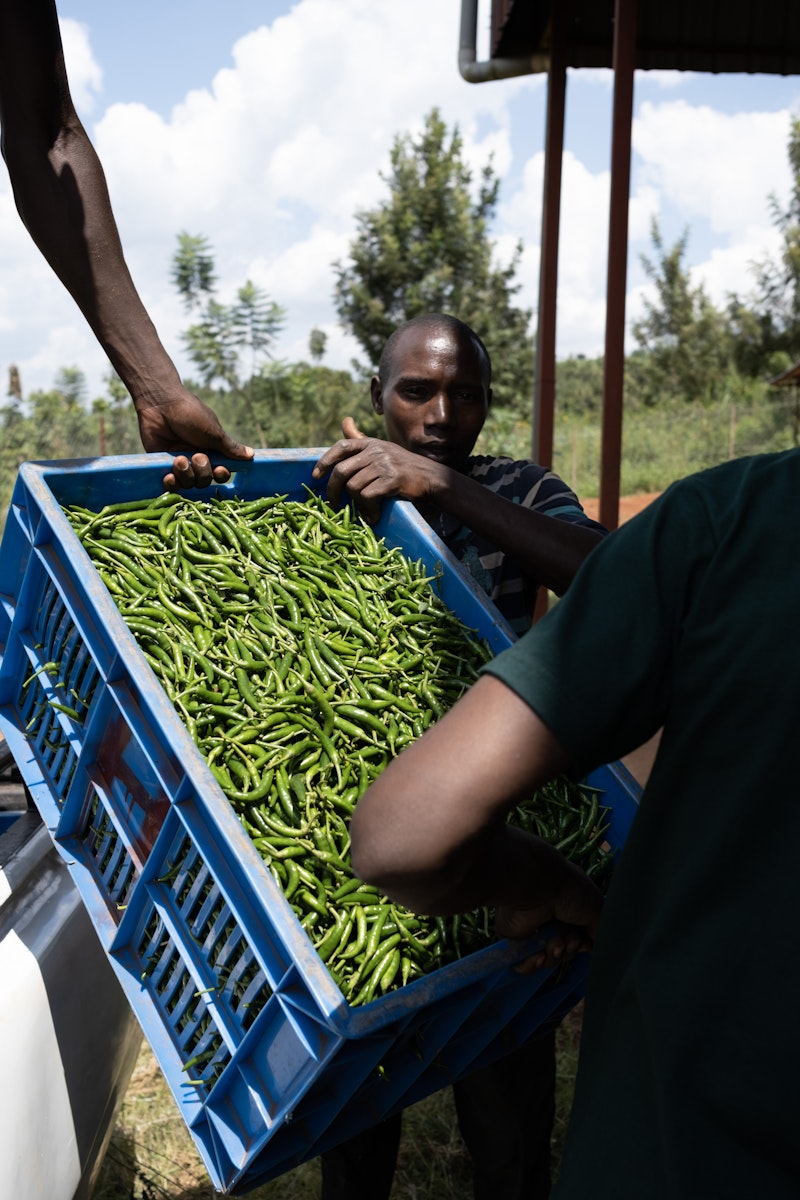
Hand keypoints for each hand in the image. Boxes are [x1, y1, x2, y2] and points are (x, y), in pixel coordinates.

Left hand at [135, 386, 254, 489]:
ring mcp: (177, 464)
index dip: (220, 475)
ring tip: (179, 459)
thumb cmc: (191, 414)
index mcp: (210, 451)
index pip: (220, 473)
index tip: (219, 469)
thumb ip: (231, 447)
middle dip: (202, 472)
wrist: (161, 404)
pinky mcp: (160, 465)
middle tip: (197, 456)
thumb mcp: (214, 432)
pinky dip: (171, 483)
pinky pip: (169, 484)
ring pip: (187, 484)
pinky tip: (169, 475)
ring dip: (185, 474)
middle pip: (204, 481)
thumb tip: (252, 455)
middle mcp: (195, 460)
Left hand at [312, 416, 441, 522]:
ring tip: (363, 511)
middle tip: (333, 504)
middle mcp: (376, 451)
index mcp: (371, 443)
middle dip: (333, 490)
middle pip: (342, 471)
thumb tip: (345, 421)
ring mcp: (384, 464)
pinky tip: (373, 516)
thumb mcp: (382, 449)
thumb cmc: (403, 466)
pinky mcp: (392, 479)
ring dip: (356, 504)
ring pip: (354, 487)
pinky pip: (368, 497)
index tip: (315, 476)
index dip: (325, 461)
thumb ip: (361, 439)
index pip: (341, 447)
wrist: (431, 478)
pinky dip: (368, 510)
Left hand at [495, 867, 602, 974]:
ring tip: (554, 943)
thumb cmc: (569, 891)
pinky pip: (526, 964)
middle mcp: (552, 920)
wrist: (537, 886)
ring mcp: (534, 930)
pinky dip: (533, 964)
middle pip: (566, 951)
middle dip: (570, 949)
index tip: (585, 943)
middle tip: (569, 940)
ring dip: (555, 955)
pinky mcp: (516, 940)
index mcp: (571, 910)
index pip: (580, 938)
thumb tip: (595, 946)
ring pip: (548, 959)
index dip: (584, 944)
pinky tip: (538, 956)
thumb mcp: (597, 908)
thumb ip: (600, 931)